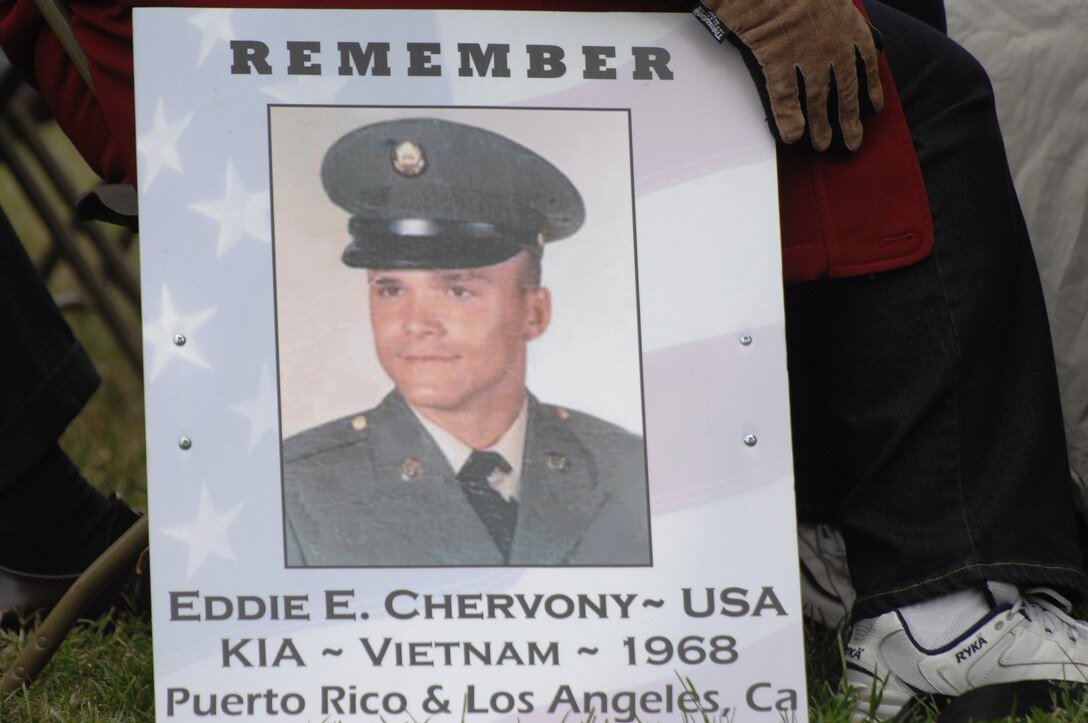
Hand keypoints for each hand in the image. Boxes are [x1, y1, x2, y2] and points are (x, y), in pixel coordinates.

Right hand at [699, 0, 883, 150]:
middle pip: (845, 91)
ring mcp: (806, 55)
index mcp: (850, 27)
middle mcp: (833, 46)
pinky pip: (785, 96)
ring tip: (822, 146)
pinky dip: (788, 118)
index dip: (870, 89)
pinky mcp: (778, 59)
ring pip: (817, 99)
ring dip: (821, 126)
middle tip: (853, 142)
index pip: (866, 65)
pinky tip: (792, 135)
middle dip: (849, 120)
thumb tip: (856, 35)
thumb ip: (841, 15)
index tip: (874, 107)